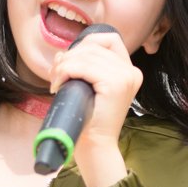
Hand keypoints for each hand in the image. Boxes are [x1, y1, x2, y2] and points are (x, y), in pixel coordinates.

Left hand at [48, 30, 141, 186]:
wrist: (95, 146)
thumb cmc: (89, 120)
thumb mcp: (88, 87)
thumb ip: (81, 67)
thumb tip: (61, 53)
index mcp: (129, 71)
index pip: (109, 40)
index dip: (86, 44)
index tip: (71, 61)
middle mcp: (131, 72)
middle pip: (93, 46)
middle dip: (69, 56)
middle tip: (56, 75)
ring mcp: (125, 77)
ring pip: (85, 55)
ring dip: (63, 65)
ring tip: (56, 82)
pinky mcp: (115, 84)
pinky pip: (82, 67)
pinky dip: (65, 71)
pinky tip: (58, 84)